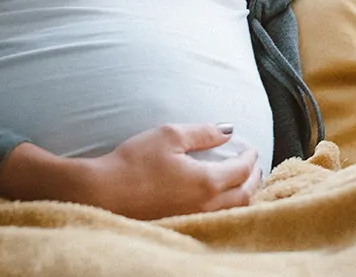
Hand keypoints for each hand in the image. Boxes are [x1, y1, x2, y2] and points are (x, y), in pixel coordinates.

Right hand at [0, 124, 259, 220]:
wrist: (100, 193)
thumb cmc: (132, 162)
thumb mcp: (168, 135)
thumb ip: (203, 132)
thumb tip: (229, 130)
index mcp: (207, 181)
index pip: (242, 170)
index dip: (250, 158)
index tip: (251, 148)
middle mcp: (205, 205)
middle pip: (244, 195)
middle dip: (254, 178)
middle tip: (254, 166)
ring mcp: (194, 219)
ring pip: (232, 211)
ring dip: (244, 196)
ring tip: (244, 184)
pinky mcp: (181, 226)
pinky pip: (216, 219)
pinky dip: (227, 209)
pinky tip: (219, 201)